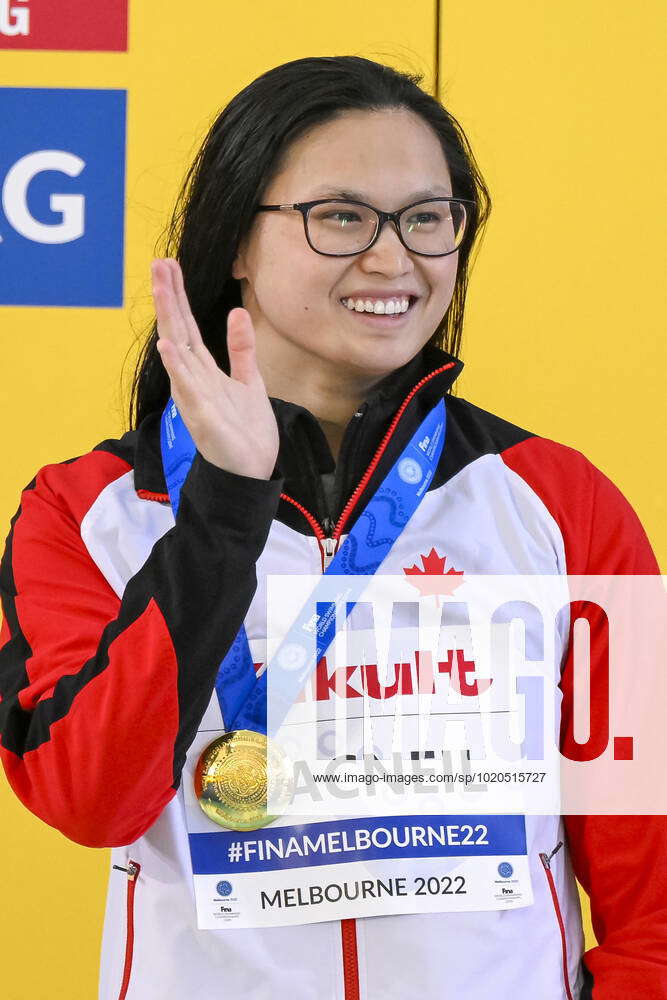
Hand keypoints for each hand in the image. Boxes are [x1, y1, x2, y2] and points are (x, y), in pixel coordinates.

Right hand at [150, 257, 278, 479]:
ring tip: (161, 289)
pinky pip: (188, 389)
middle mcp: (195, 379)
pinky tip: (168, 347)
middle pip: (179, 331)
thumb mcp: (249, 380)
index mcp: (206, 370)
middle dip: (169, 297)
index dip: (179, 295)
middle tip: (158, 262)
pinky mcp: (203, 418)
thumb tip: (237, 311)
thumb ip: (242, 348)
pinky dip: (177, 368)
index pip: (188, 326)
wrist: (251, 470)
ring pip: (179, 353)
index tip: (170, 264)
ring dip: (170, 321)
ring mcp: (196, 397)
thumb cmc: (245, 430)